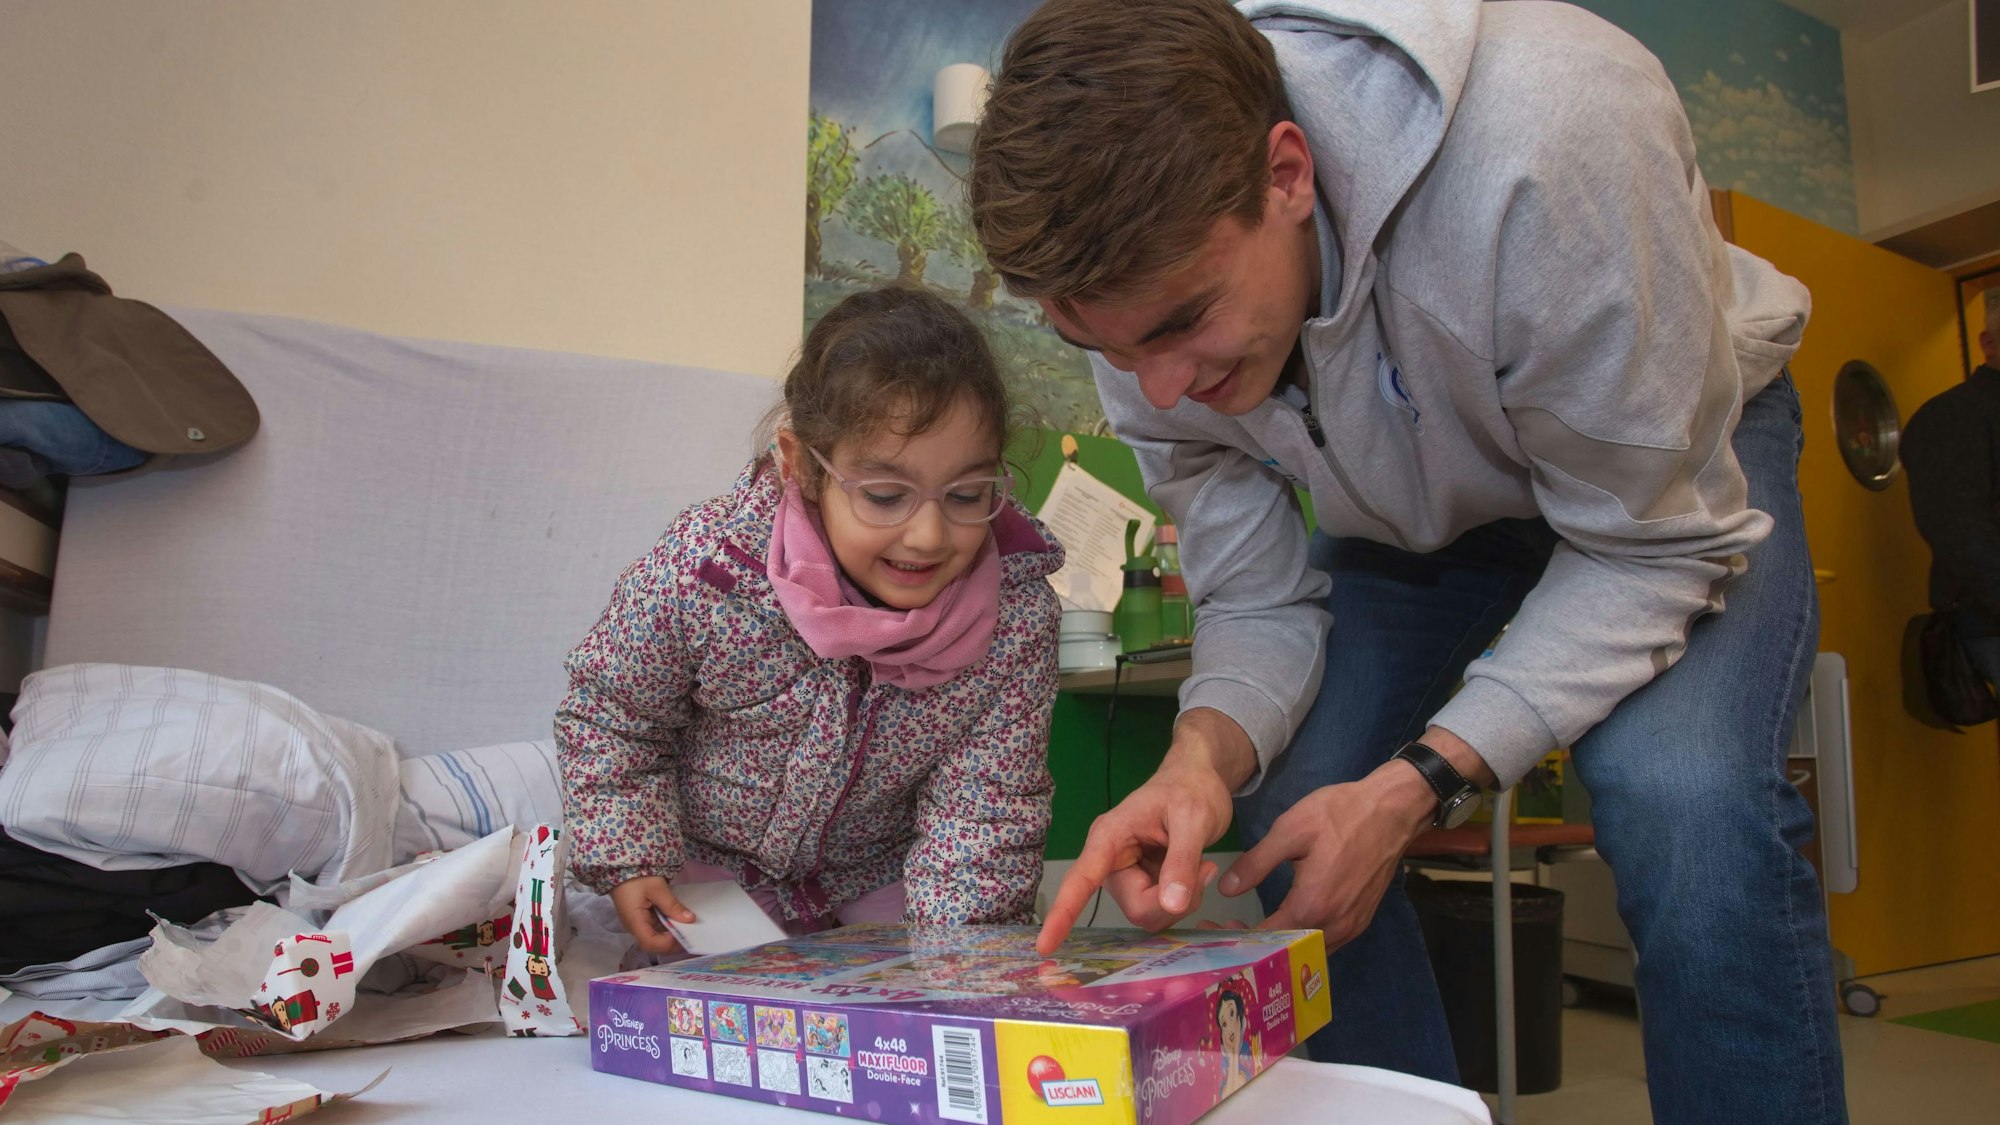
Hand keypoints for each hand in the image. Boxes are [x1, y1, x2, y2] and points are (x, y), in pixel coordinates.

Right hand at [610, 876, 696, 954]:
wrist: (621, 867)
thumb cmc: (636, 876)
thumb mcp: (657, 888)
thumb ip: (672, 905)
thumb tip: (690, 919)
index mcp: (634, 921)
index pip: (650, 943)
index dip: (668, 943)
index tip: (683, 934)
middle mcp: (634, 927)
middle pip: (654, 944)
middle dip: (673, 942)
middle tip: (690, 933)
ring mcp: (637, 924)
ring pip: (656, 938)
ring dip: (672, 935)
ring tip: (687, 927)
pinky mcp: (641, 919)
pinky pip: (655, 928)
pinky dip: (668, 927)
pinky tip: (678, 920)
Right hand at [1036, 710, 1252, 953]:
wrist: (1200, 779)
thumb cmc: (1191, 789)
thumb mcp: (1193, 819)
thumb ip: (1181, 862)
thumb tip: (1171, 905)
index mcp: (1109, 838)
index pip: (1081, 880)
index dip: (1063, 914)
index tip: (1045, 946)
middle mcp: (1112, 861)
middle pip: (1135, 908)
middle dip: (1172, 901)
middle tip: (1204, 869)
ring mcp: (1128, 875)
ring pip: (1150, 914)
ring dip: (1182, 900)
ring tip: (1202, 865)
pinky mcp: (1144, 883)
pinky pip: (1162, 910)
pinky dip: (1184, 898)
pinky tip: (1198, 870)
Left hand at [1217, 762, 1433, 946]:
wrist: (1391, 810)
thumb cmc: (1340, 815)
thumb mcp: (1290, 830)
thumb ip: (1256, 864)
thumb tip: (1226, 890)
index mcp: (1311, 905)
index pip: (1267, 938)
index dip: (1239, 939)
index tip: (1218, 932)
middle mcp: (1333, 925)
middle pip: (1288, 951)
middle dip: (1258, 945)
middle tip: (1233, 930)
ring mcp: (1351, 926)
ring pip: (1310, 951)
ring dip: (1283, 946)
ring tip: (1257, 929)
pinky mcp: (1362, 920)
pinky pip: (1328, 943)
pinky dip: (1305, 941)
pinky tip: (1290, 924)